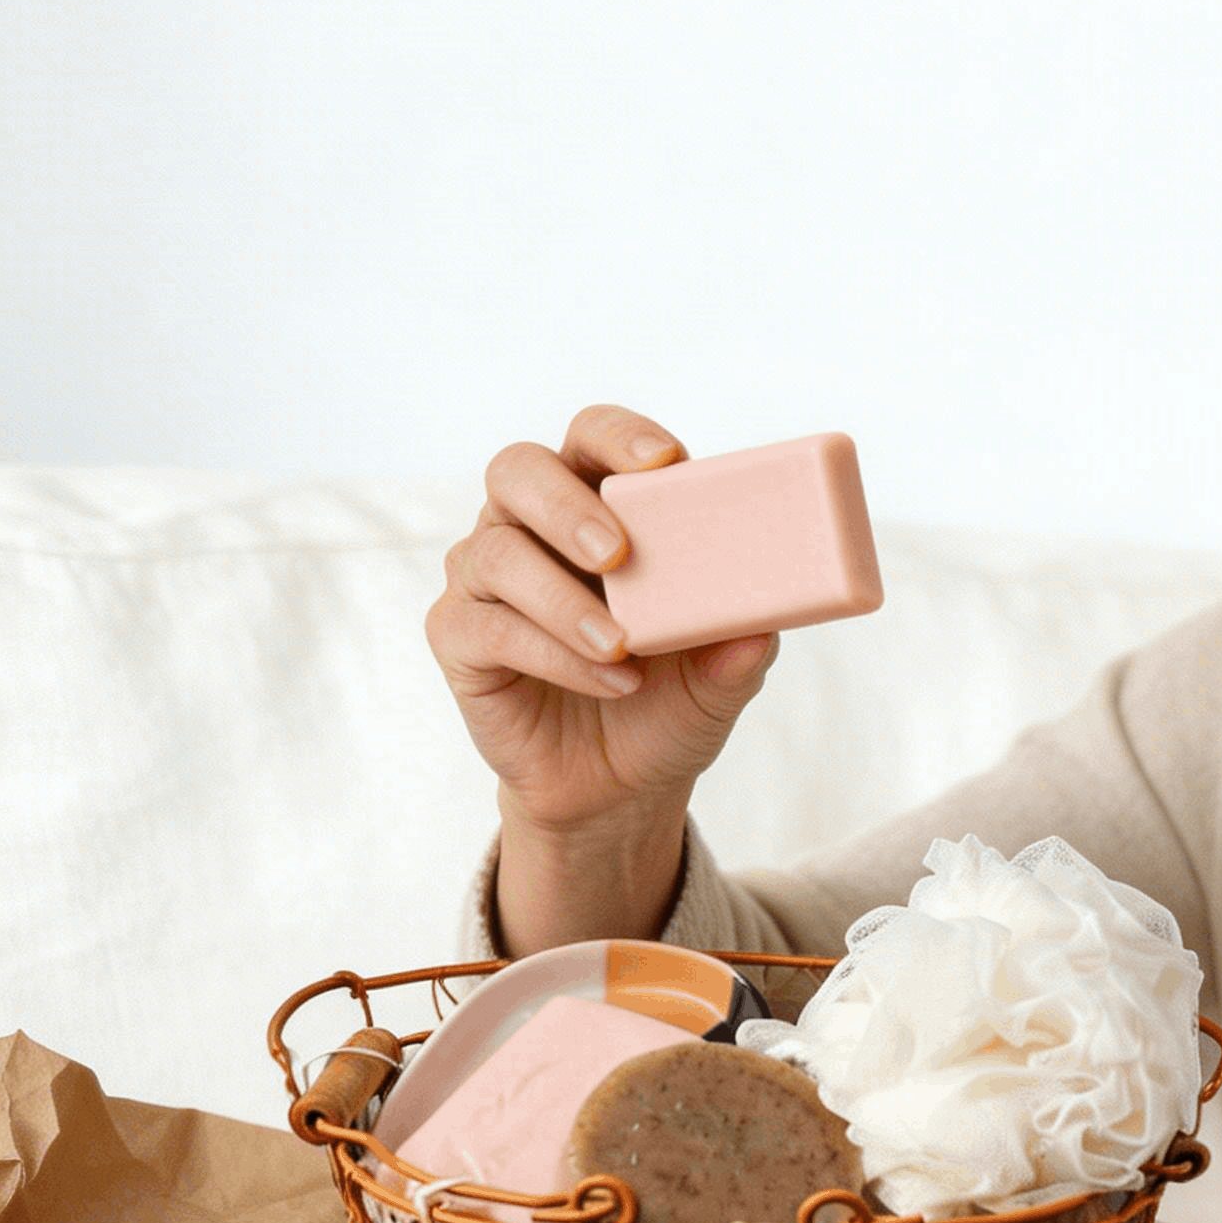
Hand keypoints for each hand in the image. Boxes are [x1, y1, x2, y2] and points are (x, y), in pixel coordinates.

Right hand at [426, 406, 778, 941]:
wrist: (622, 786)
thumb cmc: (672, 700)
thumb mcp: (721, 676)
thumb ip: (742, 646)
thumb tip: (761, 628)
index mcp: (597, 503)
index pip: (593, 438)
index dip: (620, 436)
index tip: (664, 462)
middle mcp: (529, 525)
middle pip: (518, 470)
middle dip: (566, 505)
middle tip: (618, 554)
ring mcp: (486, 579)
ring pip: (494, 553)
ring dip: (561, 600)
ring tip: (621, 646)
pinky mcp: (460, 638)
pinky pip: (485, 628)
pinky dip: (551, 653)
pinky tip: (610, 681)